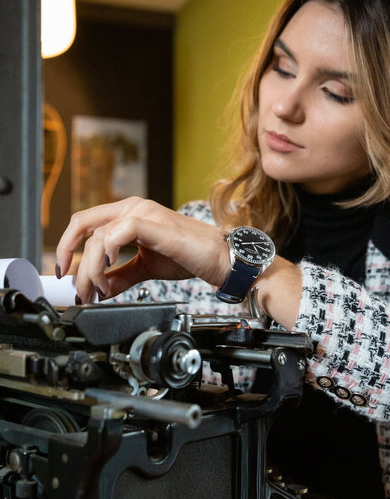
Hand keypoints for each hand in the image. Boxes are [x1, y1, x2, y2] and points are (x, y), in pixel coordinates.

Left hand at [56, 197, 230, 302]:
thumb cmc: (187, 256)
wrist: (218, 259)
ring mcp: (144, 213)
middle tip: (77, 289)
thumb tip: (96, 290)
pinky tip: (108, 270)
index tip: (63, 271)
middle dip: (71, 259)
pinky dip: (107, 253)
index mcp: (128, 214)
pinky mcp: (155, 224)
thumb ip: (119, 276)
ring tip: (98, 290)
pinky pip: (119, 232)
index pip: (84, 222)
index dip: (65, 245)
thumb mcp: (144, 268)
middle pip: (83, 225)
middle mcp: (133, 208)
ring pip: (98, 235)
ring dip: (90, 268)